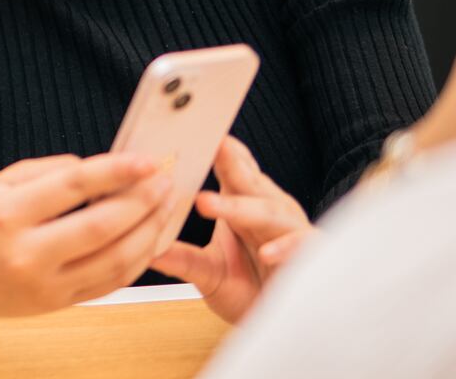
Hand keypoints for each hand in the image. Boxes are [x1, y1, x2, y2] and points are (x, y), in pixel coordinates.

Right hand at [0, 153, 173, 318]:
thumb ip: (48, 172)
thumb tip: (98, 168)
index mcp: (9, 212)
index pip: (73, 186)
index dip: (116, 171)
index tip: (146, 160)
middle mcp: (27, 252)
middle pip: (100, 226)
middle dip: (142, 202)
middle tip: (164, 182)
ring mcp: (45, 284)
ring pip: (114, 260)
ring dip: (149, 232)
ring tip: (164, 207)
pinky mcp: (58, 303)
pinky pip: (109, 283)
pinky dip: (136, 261)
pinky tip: (149, 239)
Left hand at [150, 136, 312, 322]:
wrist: (277, 322)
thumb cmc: (244, 286)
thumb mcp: (206, 271)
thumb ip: (181, 257)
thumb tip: (145, 247)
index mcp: (244, 200)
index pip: (232, 166)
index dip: (216, 149)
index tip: (191, 132)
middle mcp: (269, 208)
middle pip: (248, 180)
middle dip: (229, 162)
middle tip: (208, 146)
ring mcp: (291, 229)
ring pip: (268, 211)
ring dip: (239, 207)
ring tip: (206, 203)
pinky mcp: (310, 255)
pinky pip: (302, 245)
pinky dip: (286, 247)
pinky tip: (267, 252)